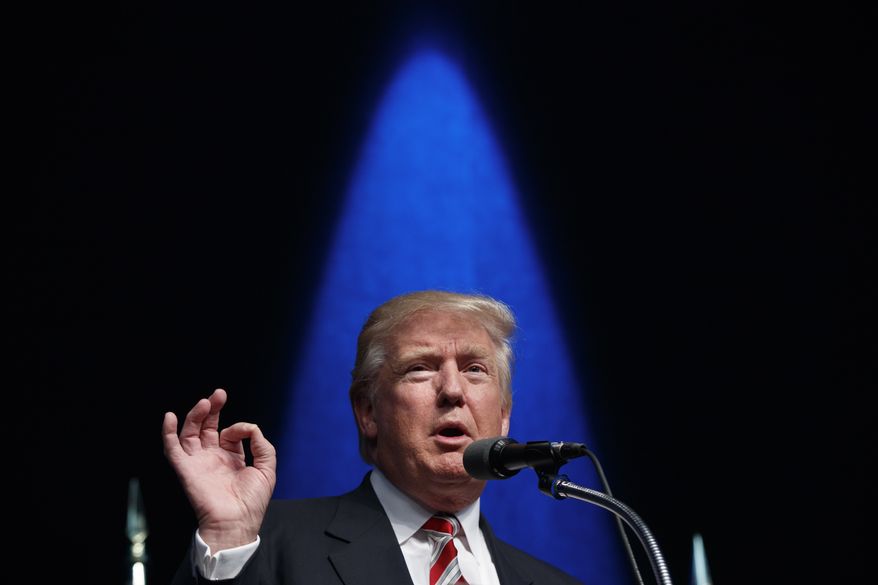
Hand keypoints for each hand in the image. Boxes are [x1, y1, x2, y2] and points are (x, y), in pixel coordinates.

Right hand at [162, 388, 276, 551]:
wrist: (237, 522)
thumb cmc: (252, 501)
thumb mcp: (266, 468)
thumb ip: (262, 445)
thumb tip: (251, 428)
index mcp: (231, 458)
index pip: (230, 433)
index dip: (238, 427)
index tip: (246, 431)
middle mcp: (213, 458)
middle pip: (207, 427)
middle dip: (212, 409)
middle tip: (218, 394)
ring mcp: (198, 463)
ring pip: (190, 433)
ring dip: (195, 416)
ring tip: (204, 403)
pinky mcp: (186, 470)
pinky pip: (172, 449)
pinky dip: (168, 433)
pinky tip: (169, 418)